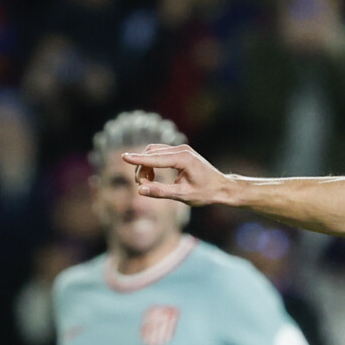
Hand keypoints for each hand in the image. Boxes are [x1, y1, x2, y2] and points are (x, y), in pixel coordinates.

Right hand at [121, 143, 235, 207]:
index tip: (123, 157)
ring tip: (148, 183)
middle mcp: (181, 150)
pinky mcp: (179, 152)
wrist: (221, 187)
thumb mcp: (182, 195)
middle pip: (151, 153)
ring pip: (153, 152)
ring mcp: (180, 149)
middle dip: (142, 168)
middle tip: (142, 185)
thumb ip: (160, 192)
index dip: (138, 159)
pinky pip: (159, 153)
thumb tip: (140, 189)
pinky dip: (152, 163)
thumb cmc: (205, 193)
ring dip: (146, 165)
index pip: (155, 158)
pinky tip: (153, 177)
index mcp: (183, 159)